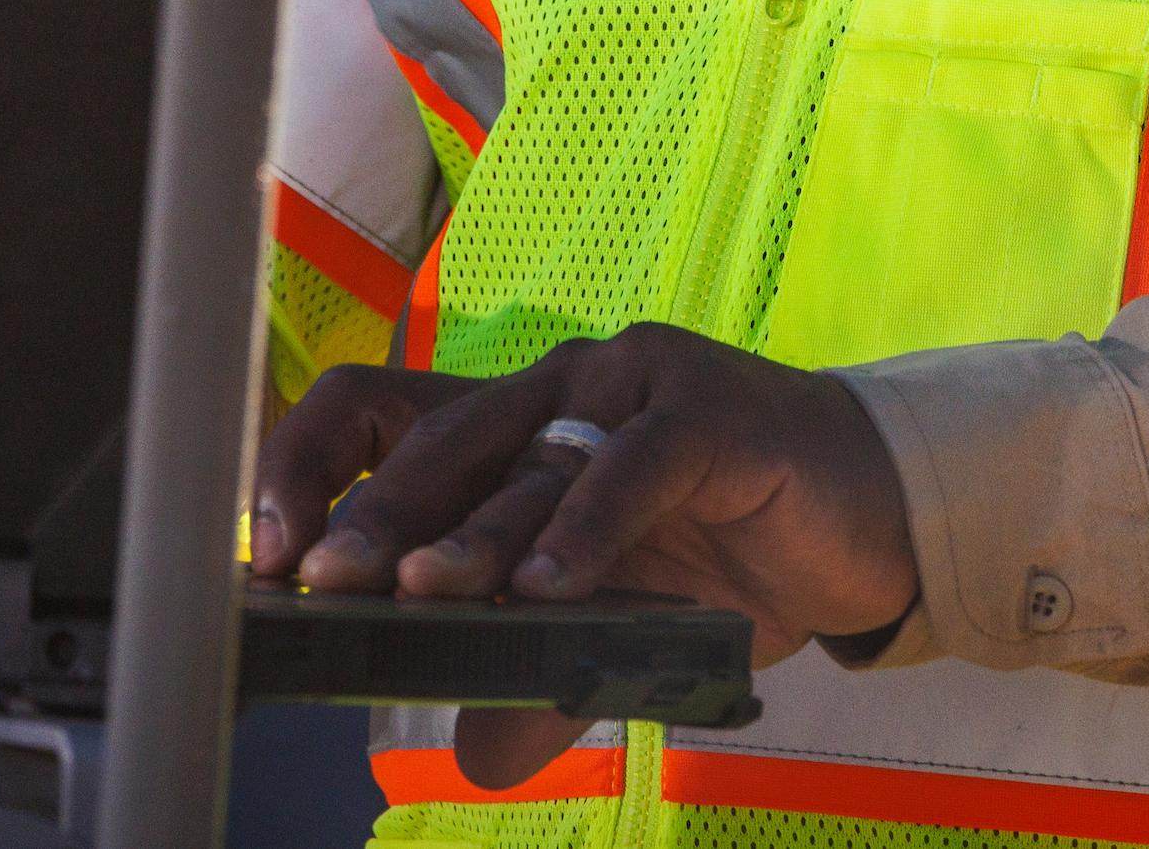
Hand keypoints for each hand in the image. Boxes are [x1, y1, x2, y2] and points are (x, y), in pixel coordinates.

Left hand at [246, 323, 918, 790]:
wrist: (877, 517)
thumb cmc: (734, 550)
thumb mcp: (626, 629)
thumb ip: (550, 680)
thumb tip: (473, 761)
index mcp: (513, 426)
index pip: (373, 413)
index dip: (308, 470)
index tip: (270, 559)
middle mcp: (554, 390)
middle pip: (427, 430)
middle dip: (370, 515)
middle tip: (326, 584)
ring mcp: (627, 387)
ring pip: (525, 455)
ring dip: (472, 535)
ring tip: (429, 596)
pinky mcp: (703, 410)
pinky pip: (629, 465)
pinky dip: (584, 532)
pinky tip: (553, 592)